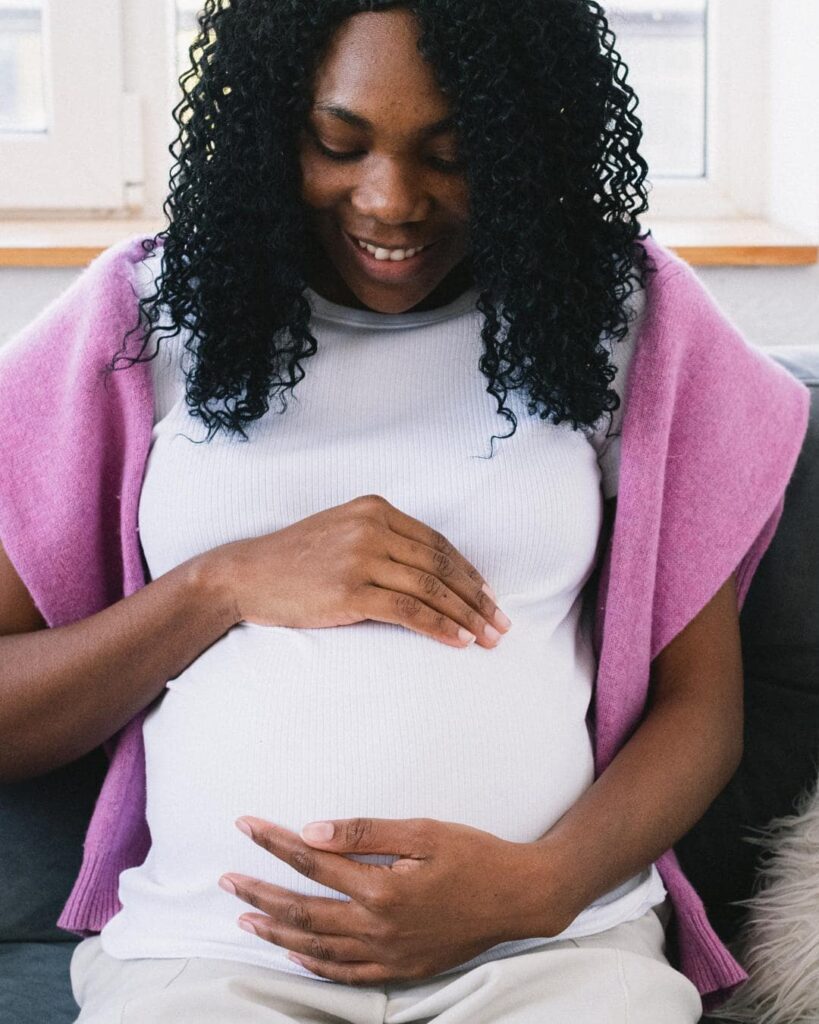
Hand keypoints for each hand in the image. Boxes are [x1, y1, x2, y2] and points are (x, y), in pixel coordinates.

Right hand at [214, 493, 511, 649]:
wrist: (245, 575)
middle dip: (476, 598)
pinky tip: (459, 641)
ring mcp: (361, 558)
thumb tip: (428, 573)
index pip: (436, 543)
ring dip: (466, 616)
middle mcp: (372, 527)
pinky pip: (409, 611)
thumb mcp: (341, 532)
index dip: (468, 571)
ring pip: (431, 589)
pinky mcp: (351, 591)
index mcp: (374, 509)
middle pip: (441, 566)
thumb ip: (381, 540)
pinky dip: (440, 627)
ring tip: (488, 638)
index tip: (488, 595)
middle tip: (501, 623)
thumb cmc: (292, 559)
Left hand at [219, 815, 571, 985]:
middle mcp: (378, 928)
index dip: (275, 843)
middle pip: (303, 910)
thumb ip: (366, 832)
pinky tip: (295, 953)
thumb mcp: (423, 831)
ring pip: (317, 947)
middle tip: (227, 879)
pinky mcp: (401, 969)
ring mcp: (388, 954)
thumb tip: (313, 830)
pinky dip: (314, 964)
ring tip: (245, 917)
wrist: (518, 897)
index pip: (313, 862)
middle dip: (260, 892)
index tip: (246, 827)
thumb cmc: (474, 856)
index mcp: (382, 889)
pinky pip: (346, 974)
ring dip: (276, 931)